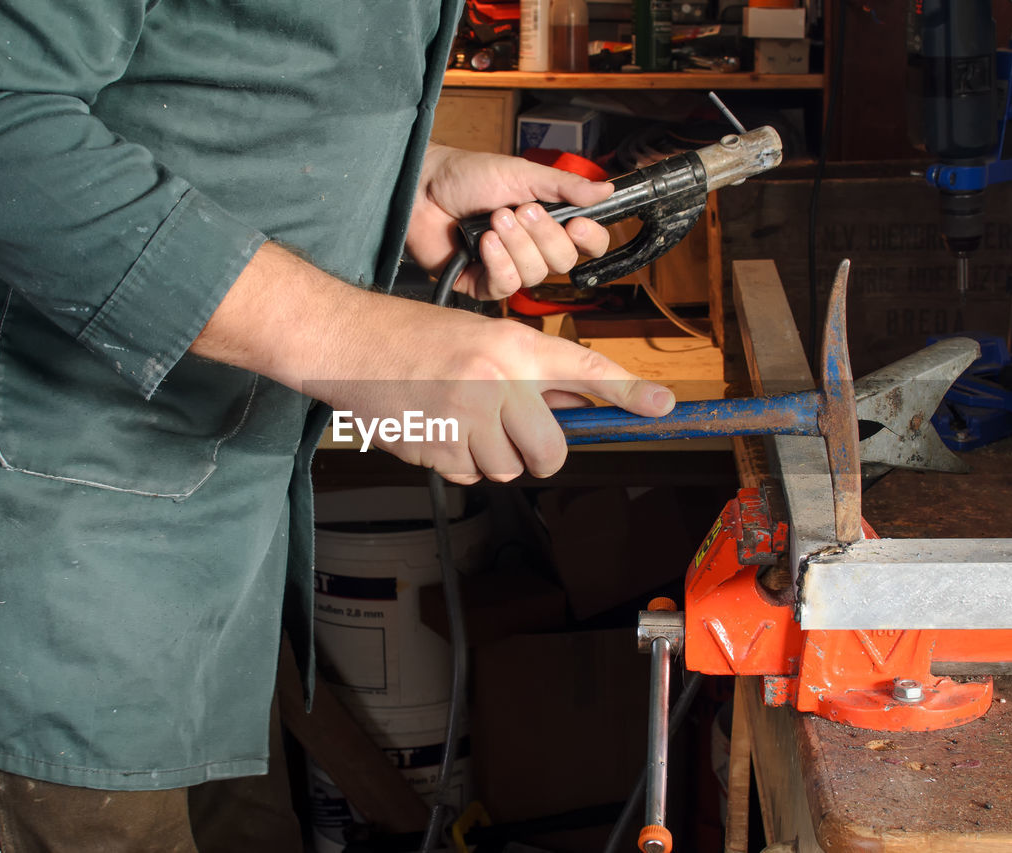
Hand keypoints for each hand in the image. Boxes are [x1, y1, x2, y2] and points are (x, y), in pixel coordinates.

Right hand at [306, 294, 674, 482]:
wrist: (348, 342)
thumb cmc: (413, 337)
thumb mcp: (481, 338)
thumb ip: (529, 371)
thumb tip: (574, 402)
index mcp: (511, 344)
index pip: (583, 369)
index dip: (627, 392)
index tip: (662, 407)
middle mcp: (494, 380)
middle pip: (548, 450)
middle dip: (538, 452)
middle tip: (517, 435)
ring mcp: (464, 417)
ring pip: (506, 467)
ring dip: (491, 455)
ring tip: (461, 419)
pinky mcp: (435, 447)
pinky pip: (468, 474)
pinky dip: (458, 461)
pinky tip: (437, 428)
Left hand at [406, 144, 613, 300]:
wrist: (423, 188)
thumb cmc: (468, 177)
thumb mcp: (521, 174)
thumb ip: (564, 186)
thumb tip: (606, 189)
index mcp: (548, 222)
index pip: (587, 245)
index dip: (590, 239)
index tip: (578, 223)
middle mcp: (532, 248)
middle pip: (564, 263)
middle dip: (544, 236)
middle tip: (521, 210)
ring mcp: (508, 267)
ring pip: (535, 275)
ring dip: (516, 245)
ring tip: (494, 219)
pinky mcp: (482, 283)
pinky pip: (505, 287)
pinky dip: (498, 263)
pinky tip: (484, 243)